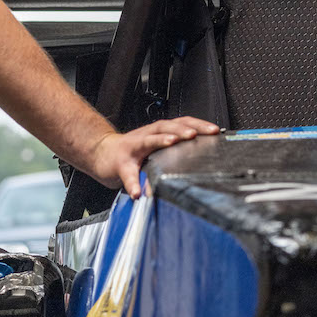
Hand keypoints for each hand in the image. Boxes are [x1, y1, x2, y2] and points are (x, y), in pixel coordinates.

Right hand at [87, 116, 220, 195]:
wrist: (101, 153)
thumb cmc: (132, 152)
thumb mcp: (157, 148)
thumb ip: (175, 151)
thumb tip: (202, 160)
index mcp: (159, 133)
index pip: (181, 123)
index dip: (198, 124)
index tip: (215, 130)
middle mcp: (147, 135)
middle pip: (167, 126)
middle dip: (182, 129)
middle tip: (195, 134)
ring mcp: (133, 147)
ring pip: (148, 139)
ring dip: (161, 140)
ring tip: (173, 142)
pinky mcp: (120, 164)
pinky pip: (127, 174)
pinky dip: (133, 183)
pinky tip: (137, 192)